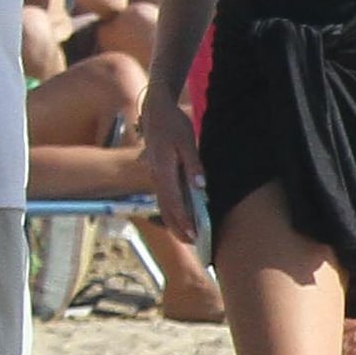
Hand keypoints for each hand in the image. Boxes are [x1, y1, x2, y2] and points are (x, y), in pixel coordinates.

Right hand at [135, 97, 198, 244]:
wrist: (155, 111)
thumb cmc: (173, 125)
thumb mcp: (186, 142)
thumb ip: (193, 164)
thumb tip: (200, 186)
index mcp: (163, 170)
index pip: (173, 201)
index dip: (183, 219)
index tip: (194, 233)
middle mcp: (156, 176)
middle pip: (166, 208)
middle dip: (179, 227)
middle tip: (194, 243)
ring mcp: (155, 175)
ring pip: (163, 204)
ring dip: (174, 222)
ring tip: (189, 237)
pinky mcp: (158, 173)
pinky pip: (164, 196)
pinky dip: (172, 210)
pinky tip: (181, 218)